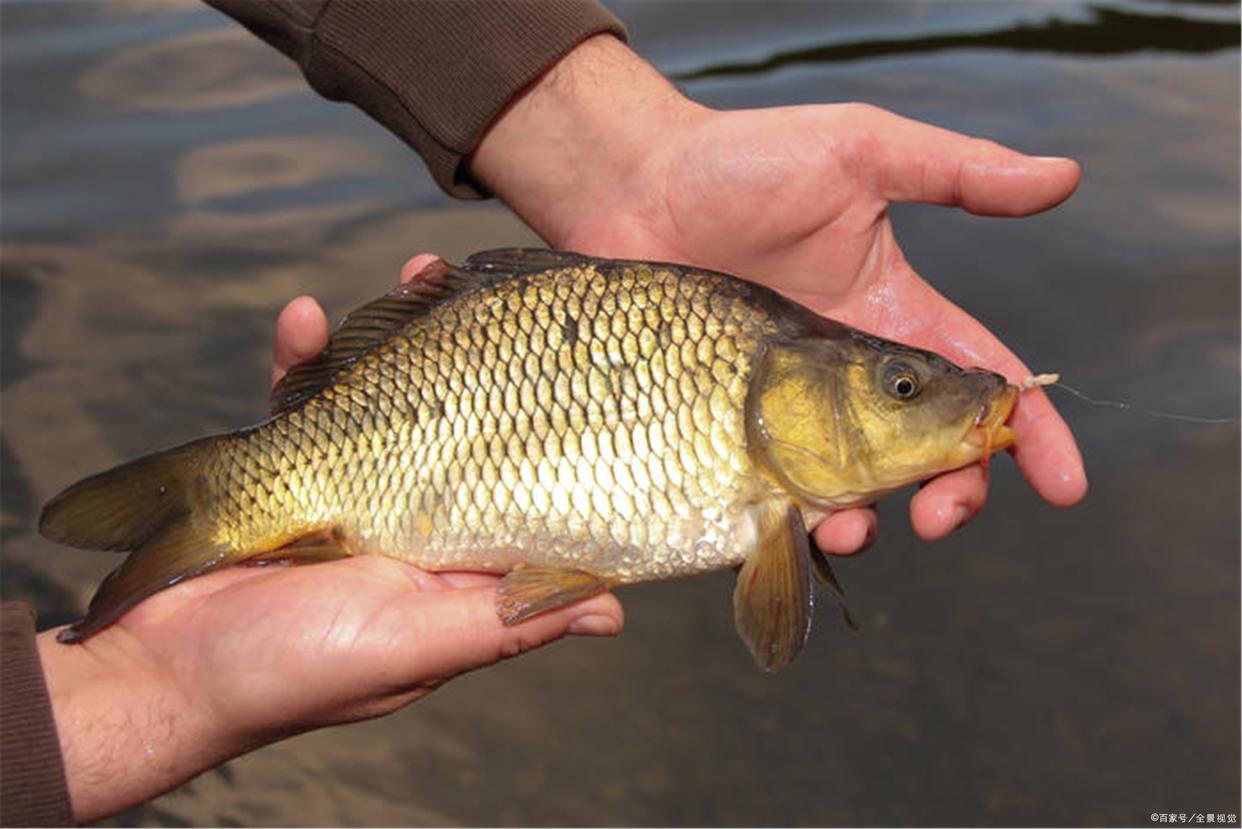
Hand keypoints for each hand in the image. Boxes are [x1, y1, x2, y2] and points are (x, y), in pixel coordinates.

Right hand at [42, 261, 621, 822]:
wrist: (167, 676)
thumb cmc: (299, 674)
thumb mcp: (417, 647)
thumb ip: (504, 622)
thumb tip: (615, 610)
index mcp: (456, 556)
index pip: (513, 471)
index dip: (537, 411)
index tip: (554, 345)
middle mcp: (413, 516)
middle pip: (453, 417)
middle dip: (467, 348)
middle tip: (471, 284)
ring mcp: (351, 491)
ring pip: (383, 395)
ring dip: (393, 332)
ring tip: (412, 272)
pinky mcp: (287, 476)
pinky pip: (298, 403)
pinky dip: (301, 359)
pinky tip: (302, 318)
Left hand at [469, 35, 1087, 550]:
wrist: (632, 187)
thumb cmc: (743, 162)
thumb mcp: (859, 150)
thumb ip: (953, 171)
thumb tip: (1062, 178)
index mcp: (891, 319)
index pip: (978, 383)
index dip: (1029, 433)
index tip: (1064, 483)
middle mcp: (846, 378)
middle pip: (927, 456)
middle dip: (954, 495)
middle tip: (944, 515)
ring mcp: (783, 412)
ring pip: (851, 489)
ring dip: (871, 519)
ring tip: (856, 523)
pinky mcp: (722, 429)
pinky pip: (764, 491)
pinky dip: (789, 523)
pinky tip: (788, 523)